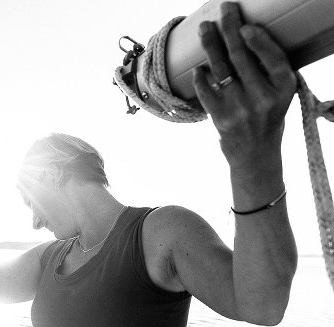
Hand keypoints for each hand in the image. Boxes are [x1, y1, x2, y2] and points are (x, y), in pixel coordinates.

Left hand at [193, 2, 296, 177]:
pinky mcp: (220, 119)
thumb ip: (268, 72)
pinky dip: (201, 77)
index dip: (259, 41)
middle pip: (242, 57)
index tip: (246, 27)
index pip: (273, 59)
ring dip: (211, 45)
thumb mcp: (279, 95)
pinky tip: (199, 68)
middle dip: (230, 29)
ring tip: (205, 28)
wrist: (255, 155)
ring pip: (221, 70)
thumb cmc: (267, 118)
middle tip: (224, 11)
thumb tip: (243, 37)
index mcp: (283, 89)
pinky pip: (206, 91)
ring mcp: (240, 109)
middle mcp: (263, 98)